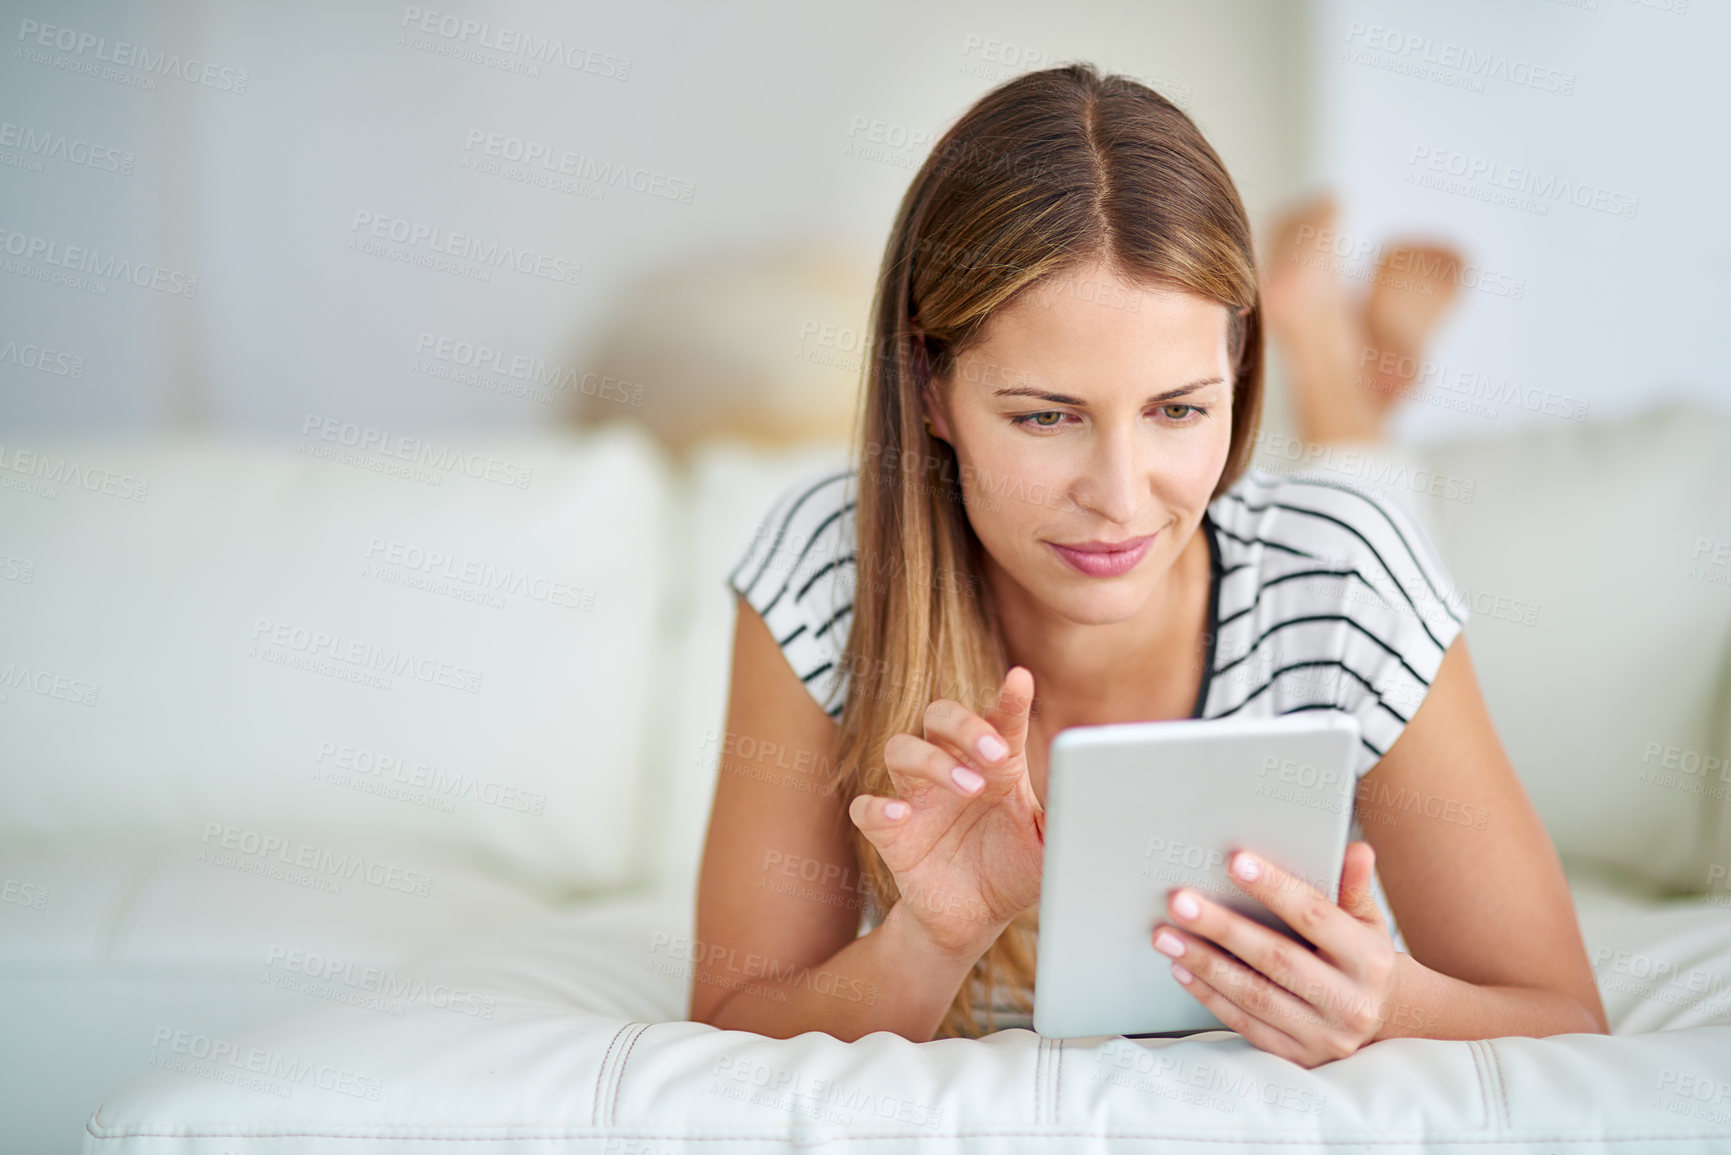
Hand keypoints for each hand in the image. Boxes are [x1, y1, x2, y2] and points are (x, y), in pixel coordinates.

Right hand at [848, 666, 1042, 958]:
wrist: (975, 922)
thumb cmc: (1013, 870)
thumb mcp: (1049, 845)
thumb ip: (1067, 814)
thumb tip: (1099, 789)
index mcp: (994, 765)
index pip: (998, 719)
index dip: (1008, 699)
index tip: (1021, 681)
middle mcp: (951, 769)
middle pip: (940, 716)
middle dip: (966, 725)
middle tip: (997, 753)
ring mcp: (917, 798)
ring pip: (901, 749)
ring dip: (932, 760)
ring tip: (970, 788)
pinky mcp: (891, 834)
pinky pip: (867, 808)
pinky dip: (877, 808)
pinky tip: (899, 815)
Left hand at [1150, 841, 1397, 1067]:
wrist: (1381, 1020)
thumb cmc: (1360, 956)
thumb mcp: (1367, 921)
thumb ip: (1354, 887)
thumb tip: (1357, 851)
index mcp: (1368, 960)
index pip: (1315, 916)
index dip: (1275, 888)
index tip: (1234, 861)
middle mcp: (1350, 1002)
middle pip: (1276, 958)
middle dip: (1223, 928)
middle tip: (1180, 901)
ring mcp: (1324, 1035)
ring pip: (1254, 995)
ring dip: (1204, 963)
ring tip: (1166, 935)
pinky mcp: (1298, 1056)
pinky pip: (1246, 1024)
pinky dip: (1209, 995)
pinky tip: (1182, 968)